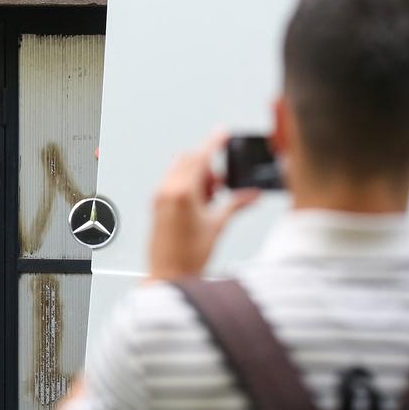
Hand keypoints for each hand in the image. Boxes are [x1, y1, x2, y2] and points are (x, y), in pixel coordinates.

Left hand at [146, 132, 258, 281]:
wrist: (168, 276)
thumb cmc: (188, 257)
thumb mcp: (217, 226)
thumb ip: (235, 205)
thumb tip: (251, 194)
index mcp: (181, 192)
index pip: (200, 157)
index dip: (214, 143)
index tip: (223, 133)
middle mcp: (166, 190)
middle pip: (188, 160)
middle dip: (208, 165)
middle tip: (222, 184)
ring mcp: (159, 197)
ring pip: (180, 170)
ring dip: (199, 175)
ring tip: (212, 199)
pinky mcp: (157, 205)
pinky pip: (173, 183)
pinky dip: (189, 185)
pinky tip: (201, 204)